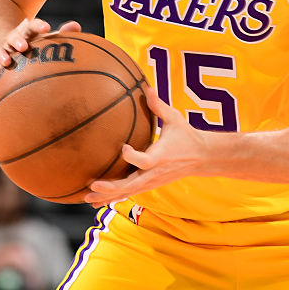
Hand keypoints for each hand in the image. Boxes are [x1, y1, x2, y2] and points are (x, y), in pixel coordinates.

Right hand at [0, 18, 81, 88]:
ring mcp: (5, 52)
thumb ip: (63, 33)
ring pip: (2, 51)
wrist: (16, 49)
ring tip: (6, 61)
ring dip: (2, 55)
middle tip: (24, 46)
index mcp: (29, 32)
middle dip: (19, 40)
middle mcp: (15, 40)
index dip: (39, 26)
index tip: (47, 28)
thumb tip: (76, 26)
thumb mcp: (49, 38)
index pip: (33, 26)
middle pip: (15, 37)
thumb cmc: (39, 45)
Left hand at [84, 83, 210, 205]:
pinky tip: (98, 202)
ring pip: (127, 192)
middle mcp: (154, 172)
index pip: (144, 161)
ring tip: (87, 198)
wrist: (201, 157)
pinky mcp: (150, 185)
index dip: (132, 156)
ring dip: (107, 196)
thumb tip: (148, 87)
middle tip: (93, 184)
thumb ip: (159, 106)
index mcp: (160, 157)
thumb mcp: (175, 118)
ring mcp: (151, 181)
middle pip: (131, 184)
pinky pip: (129, 194)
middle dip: (111, 187)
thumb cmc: (186, 135)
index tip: (123, 147)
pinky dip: (114, 198)